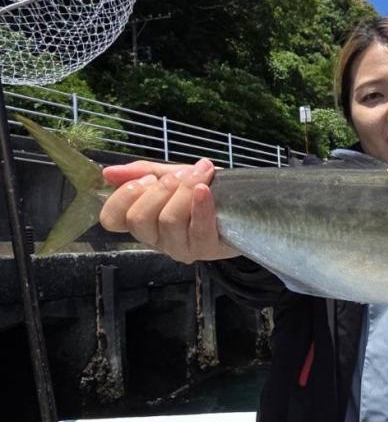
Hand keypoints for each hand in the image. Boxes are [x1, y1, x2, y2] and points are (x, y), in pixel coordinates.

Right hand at [99, 159, 239, 262]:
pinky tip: (205, 189)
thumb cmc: (203, 190)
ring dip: (184, 190)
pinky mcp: (206, 249)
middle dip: (159, 189)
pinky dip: (200, 205)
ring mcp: (181, 248)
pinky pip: (197, 228)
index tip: (146, 180)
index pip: (112, 219)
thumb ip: (141, 173)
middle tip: (179, 176)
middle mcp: (157, 240)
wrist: (244, 201)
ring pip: (168, 220)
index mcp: (143, 223)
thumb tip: (107, 172)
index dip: (123, 197)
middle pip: (139, 219)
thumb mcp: (171, 176)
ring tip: (200, 175)